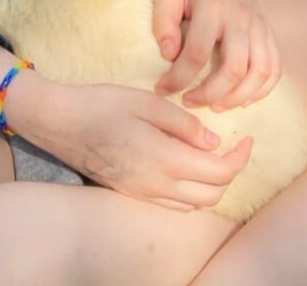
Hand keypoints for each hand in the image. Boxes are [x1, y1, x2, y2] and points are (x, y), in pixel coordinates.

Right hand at [34, 81, 251, 211]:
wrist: (58, 123)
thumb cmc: (100, 104)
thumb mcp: (145, 101)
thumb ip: (183, 123)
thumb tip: (213, 142)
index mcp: (165, 160)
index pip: (220, 173)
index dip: (241, 158)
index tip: (247, 137)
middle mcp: (158, 186)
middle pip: (212, 194)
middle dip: (230, 173)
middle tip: (233, 146)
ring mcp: (143, 194)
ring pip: (194, 203)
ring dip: (212, 185)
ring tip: (212, 156)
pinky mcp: (131, 194)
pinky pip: (174, 204)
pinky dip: (191, 192)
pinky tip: (186, 166)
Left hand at [153, 0, 280, 110]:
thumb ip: (164, 21)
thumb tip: (169, 54)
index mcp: (212, 6)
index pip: (198, 52)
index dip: (179, 77)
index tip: (163, 89)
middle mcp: (241, 18)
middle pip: (234, 68)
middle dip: (210, 93)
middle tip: (189, 101)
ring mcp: (260, 27)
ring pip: (259, 72)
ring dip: (238, 97)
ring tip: (216, 106)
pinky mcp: (270, 35)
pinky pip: (275, 69)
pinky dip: (261, 91)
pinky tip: (241, 99)